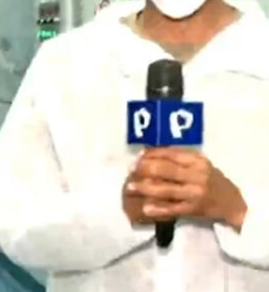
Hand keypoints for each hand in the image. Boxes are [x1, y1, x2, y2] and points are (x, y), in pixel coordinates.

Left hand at [125, 148, 246, 230]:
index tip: (137, 155)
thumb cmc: (210, 179)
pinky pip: (173, 209)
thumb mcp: (199, 163)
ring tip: (130, 187)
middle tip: (131, 168)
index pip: (171, 154)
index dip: (152, 154)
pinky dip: (159, 208)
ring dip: (146, 188)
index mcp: (197, 161)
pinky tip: (146, 208)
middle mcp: (197, 176)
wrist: (233, 203)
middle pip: (167, 170)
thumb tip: (147, 153)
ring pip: (166, 190)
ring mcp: (195, 194)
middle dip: (145, 168)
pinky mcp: (194, 210)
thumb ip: (177, 158)